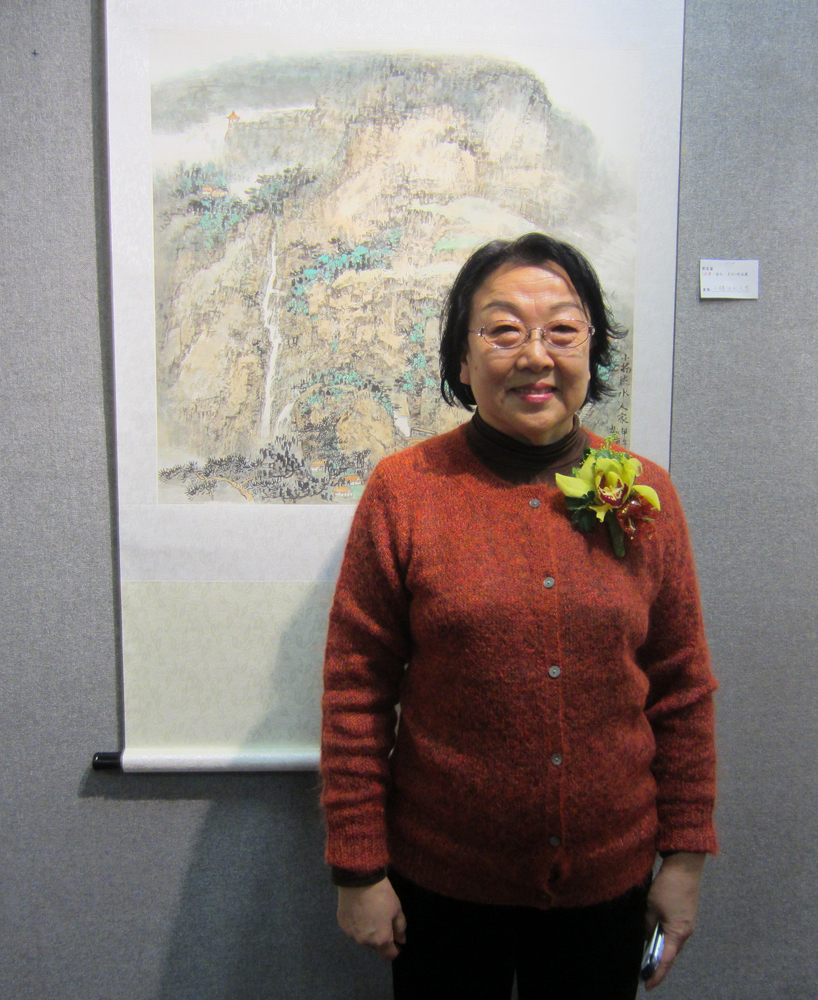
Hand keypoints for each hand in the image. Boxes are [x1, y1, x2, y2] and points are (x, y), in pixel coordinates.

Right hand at [337, 878, 406, 960]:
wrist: (358, 880)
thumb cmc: (381, 895)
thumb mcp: (397, 909)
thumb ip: (400, 928)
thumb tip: (401, 940)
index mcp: (380, 940)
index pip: (389, 955)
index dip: (395, 950)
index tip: (397, 941)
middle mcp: (364, 941)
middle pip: (375, 945)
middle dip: (380, 937)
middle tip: (383, 919)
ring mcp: (351, 934)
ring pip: (363, 937)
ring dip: (368, 931)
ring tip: (370, 912)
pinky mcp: (342, 924)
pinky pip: (353, 928)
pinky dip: (357, 923)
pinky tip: (359, 910)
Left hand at [643, 852, 705, 990]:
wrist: (685, 867)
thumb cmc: (667, 887)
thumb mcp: (651, 906)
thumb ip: (647, 925)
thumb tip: (643, 938)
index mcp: (678, 932)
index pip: (666, 960)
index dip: (656, 974)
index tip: (648, 986)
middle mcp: (686, 932)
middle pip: (671, 954)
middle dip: (658, 963)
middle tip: (644, 972)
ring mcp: (688, 924)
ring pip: (673, 943)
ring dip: (662, 949)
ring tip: (648, 956)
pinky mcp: (687, 915)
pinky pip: (675, 933)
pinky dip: (665, 938)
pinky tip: (656, 937)